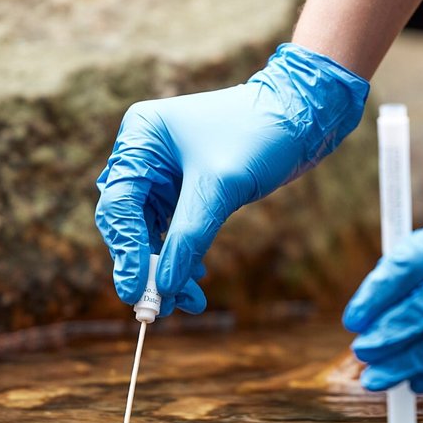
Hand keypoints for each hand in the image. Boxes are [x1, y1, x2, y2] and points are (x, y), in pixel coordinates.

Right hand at [94, 44, 367, 314]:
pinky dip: (183, 254)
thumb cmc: (260, 134)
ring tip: (189, 301)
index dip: (125, 252)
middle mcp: (145, 153)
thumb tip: (164, 287)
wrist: (303, 115)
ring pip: (151, 231)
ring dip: (167, 267)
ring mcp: (164, 171)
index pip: (119, 205)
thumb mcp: (221, 188)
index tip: (136, 292)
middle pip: (130, 222)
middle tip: (161, 308)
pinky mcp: (186, 186)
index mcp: (140, 137)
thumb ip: (189, 236)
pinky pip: (174, 228)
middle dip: (148, 265)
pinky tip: (196, 277)